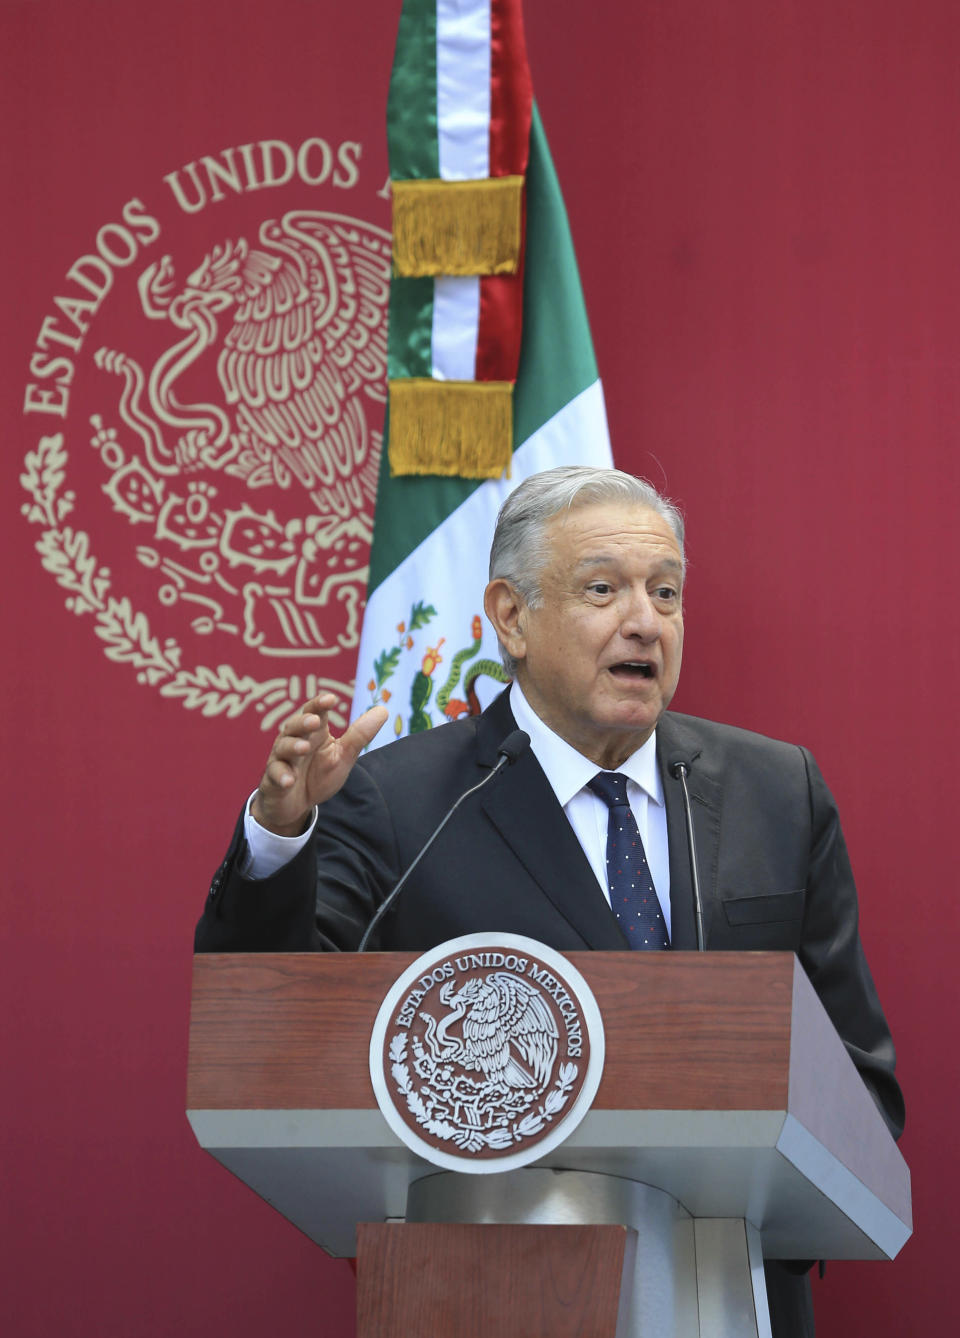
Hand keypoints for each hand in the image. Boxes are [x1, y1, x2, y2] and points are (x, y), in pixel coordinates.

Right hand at [250, 693, 388, 835]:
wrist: (295, 805)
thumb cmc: (318, 774)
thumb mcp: (343, 756)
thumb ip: (359, 735)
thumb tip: (383, 710)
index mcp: (313, 733)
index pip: (314, 712)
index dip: (320, 705)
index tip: (331, 699)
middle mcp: (294, 741)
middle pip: (294, 726)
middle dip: (303, 722)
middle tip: (315, 721)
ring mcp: (281, 760)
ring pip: (283, 747)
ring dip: (293, 746)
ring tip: (304, 747)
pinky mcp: (273, 781)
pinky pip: (274, 775)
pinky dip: (281, 776)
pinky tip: (289, 780)